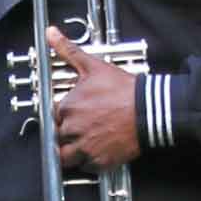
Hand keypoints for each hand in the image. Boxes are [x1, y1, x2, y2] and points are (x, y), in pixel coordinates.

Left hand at [47, 29, 140, 169]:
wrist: (149, 110)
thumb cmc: (123, 89)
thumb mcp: (93, 66)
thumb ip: (68, 51)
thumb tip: (51, 33)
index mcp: (67, 107)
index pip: (55, 116)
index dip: (65, 115)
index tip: (76, 114)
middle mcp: (72, 129)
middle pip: (60, 136)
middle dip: (68, 133)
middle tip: (85, 127)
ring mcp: (85, 147)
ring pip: (67, 156)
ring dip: (73, 151)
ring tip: (86, 142)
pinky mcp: (99, 162)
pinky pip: (86, 167)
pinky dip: (89, 161)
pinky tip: (99, 149)